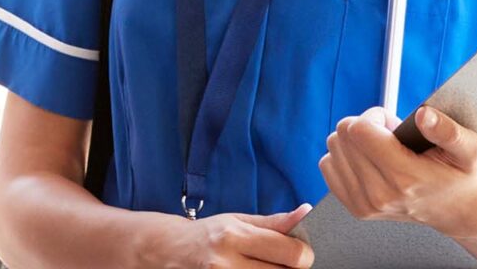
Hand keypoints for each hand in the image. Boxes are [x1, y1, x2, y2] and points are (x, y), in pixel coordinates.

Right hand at [156, 203, 314, 267]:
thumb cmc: (208, 235)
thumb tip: (307, 213)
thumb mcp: (238, 220)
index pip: (292, 254)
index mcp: (234, 237)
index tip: (300, 253)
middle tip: (279, 261)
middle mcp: (225, 264)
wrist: (169, 251)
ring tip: (260, 266)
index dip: (304, 254)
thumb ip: (274, 223)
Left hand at [317, 106, 476, 242]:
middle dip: (365, 126)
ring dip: (355, 142)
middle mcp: (380, 194)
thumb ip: (448, 131)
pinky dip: (344, 157)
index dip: (374, 116)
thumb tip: (423, 115)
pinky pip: (328, 166)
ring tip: (383, 150)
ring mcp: (365, 205)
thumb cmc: (464, 176)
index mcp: (405, 177)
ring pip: (333, 149)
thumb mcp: (471, 150)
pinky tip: (370, 161)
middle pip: (343, 137)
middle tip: (391, 137)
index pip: (358, 130)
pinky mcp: (356, 208)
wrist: (459, 211)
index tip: (393, 122)